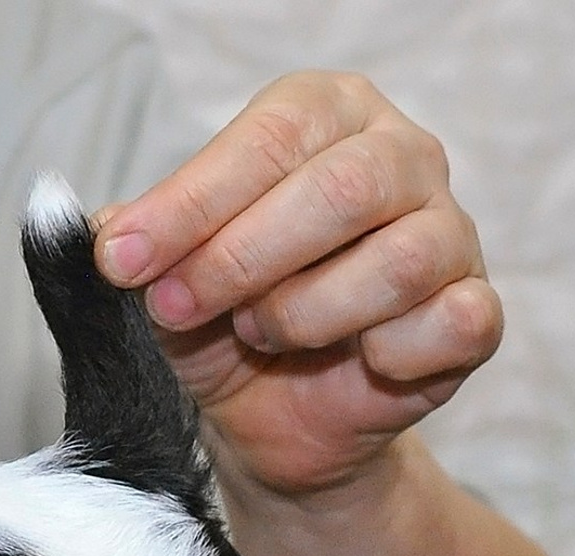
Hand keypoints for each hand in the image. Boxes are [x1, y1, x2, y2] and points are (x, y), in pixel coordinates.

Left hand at [94, 71, 503, 498]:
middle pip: (341, 189)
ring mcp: (450, 232)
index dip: (189, 204)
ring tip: (260, 334)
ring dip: (304, 312)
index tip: (120, 261)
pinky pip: (451, 324)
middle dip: (240, 259)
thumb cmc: (219, 322)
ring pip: (398, 261)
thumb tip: (98, 228)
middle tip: (178, 307)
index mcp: (323, 116)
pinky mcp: (476, 313)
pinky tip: (350, 362)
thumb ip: (129, 244)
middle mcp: (400, 156)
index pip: (267, 138)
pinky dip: (382, 355)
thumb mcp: (158, 279)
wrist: (271, 420)